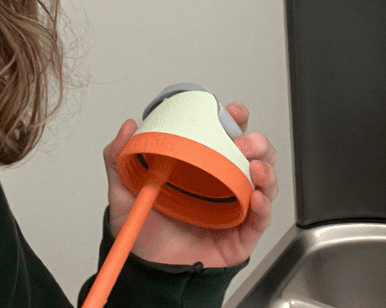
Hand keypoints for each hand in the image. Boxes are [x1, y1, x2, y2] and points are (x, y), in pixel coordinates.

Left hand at [101, 102, 277, 267]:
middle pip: (254, 154)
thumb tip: (128, 128)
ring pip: (265, 182)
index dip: (234, 120)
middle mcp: (223, 184)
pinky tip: (256, 199)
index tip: (232, 112)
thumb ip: (119, 158)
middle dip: (256, 142)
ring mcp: (236, 208)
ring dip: (265, 170)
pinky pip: (261, 218)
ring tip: (254, 169)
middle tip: (243, 143)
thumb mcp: (125, 192)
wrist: (149, 272)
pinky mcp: (242, 235)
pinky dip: (264, 206)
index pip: (225, 136)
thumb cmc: (145, 233)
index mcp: (201, 167)